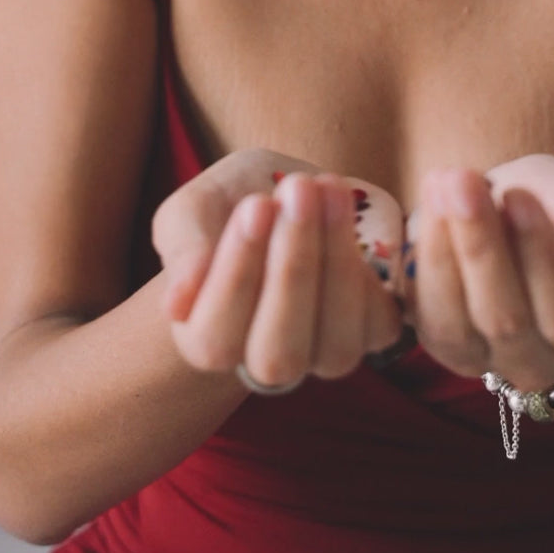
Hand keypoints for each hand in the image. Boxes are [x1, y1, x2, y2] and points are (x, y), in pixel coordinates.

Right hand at [152, 149, 403, 385]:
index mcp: (207, 341)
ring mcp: (323, 354)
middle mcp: (265, 363)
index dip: (238, 276)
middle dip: (293, 269)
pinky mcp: (373, 331)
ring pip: (335, 348)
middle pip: (278, 354)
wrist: (286, 195)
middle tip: (298, 189)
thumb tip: (176, 306)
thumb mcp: (192, 210)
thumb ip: (182, 248)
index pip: (215, 338)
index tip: (256, 205)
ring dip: (336, 263)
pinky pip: (377, 325)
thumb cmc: (228, 208)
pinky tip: (349, 207)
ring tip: (328, 190)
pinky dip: (370, 268)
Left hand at [405, 153, 553, 394]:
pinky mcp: (439, 344)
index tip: (520, 195)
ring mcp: (484, 361)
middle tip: (464, 179)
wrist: (520, 217)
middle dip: (481, 246)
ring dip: (442, 248)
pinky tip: (428, 206)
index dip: (541, 259)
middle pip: (506, 322)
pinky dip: (421, 258)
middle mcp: (539, 365)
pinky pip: (424, 315)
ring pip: (456, 325)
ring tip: (441, 184)